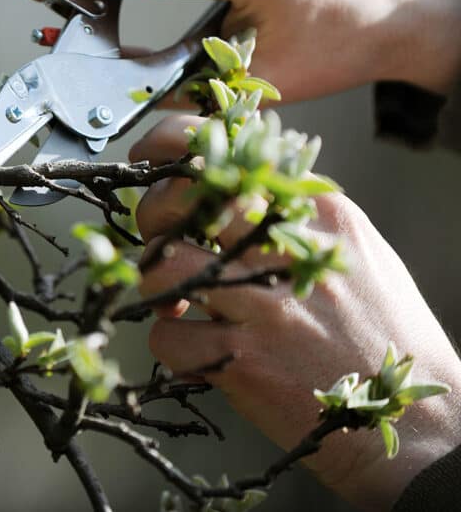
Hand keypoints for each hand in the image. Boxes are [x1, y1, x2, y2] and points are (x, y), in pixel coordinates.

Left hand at [130, 114, 460, 509]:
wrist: (414, 420)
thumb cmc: (382, 332)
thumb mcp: (352, 250)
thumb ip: (295, 214)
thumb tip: (228, 188)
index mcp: (318, 211)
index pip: (229, 150)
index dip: (171, 143)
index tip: (148, 154)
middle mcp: (287, 250)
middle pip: (181, 199)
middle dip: (151, 213)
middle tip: (160, 239)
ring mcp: (263, 307)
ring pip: (160, 266)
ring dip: (153, 282)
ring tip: (177, 300)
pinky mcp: (243, 362)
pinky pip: (167, 337)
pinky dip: (171, 343)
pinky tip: (200, 351)